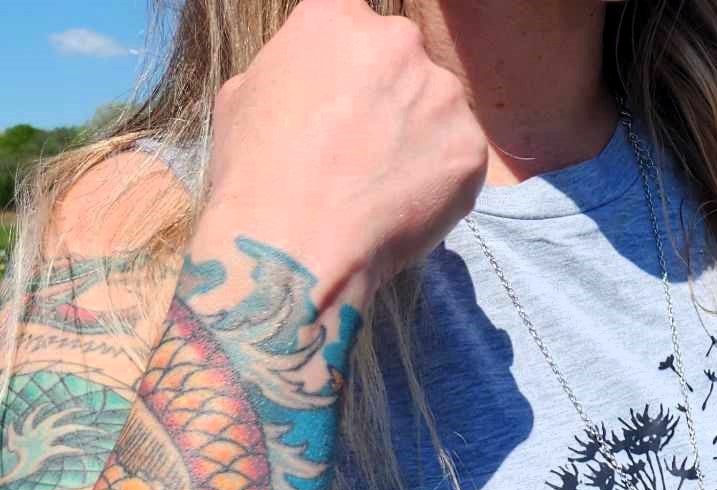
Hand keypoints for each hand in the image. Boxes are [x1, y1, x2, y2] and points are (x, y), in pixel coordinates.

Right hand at [198, 0, 488, 308]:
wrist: (299, 241)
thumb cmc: (259, 171)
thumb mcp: (246, 94)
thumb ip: (292, 72)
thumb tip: (308, 86)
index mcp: (337, 15)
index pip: (356, 30)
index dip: (353, 73)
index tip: (348, 106)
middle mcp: (397, 39)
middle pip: (404, 64)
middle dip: (392, 100)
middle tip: (370, 149)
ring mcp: (442, 93)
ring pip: (438, 110)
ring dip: (422, 138)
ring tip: (387, 183)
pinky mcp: (471, 146)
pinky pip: (461, 158)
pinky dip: (444, 180)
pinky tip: (408, 205)